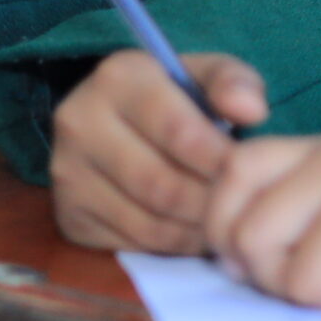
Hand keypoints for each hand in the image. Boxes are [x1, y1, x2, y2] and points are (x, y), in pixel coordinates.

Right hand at [50, 51, 270, 252]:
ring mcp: (68, 173)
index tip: (245, 171)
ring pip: (146, 221)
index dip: (219, 158)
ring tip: (223, 220)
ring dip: (194, 230)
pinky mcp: (68, 215)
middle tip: (238, 206)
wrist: (115, 121)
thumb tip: (252, 111)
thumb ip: (234, 83)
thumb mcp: (206, 74)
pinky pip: (130, 243)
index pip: (177, 130)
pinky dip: (171, 245)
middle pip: (160, 184)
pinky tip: (193, 232)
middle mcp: (81, 122)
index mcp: (119, 78)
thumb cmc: (174, 97)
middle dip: (208, 201)